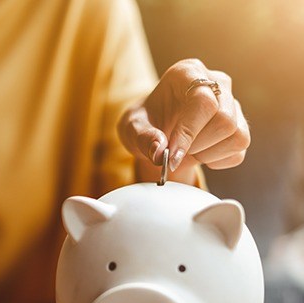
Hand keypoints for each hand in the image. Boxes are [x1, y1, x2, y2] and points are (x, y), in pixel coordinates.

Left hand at [118, 59, 250, 182]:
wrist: (157, 133)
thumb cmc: (145, 124)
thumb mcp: (131, 129)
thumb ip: (142, 137)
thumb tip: (159, 152)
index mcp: (187, 72)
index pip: (202, 100)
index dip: (189, 131)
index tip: (172, 155)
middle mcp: (217, 82)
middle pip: (224, 119)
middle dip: (197, 144)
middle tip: (174, 149)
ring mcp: (232, 103)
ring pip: (237, 135)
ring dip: (207, 153)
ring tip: (186, 149)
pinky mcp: (240, 125)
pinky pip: (238, 151)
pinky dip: (216, 161)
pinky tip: (199, 153)